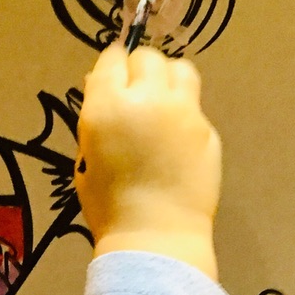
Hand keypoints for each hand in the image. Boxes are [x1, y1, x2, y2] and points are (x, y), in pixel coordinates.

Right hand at [75, 45, 221, 279]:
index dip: (111, 66)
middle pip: (148, 58)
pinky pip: (194, 105)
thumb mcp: (86, 156)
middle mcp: (147, 98)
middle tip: (135, 92)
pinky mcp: (207, 128)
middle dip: (139, 69)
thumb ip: (96, 118)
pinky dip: (182, 112)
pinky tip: (175, 138)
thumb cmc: (109, 204)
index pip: (112, 59)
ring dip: (167, 78)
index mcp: (107, 106)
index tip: (111, 77)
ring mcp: (183, 111)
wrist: (155, 236)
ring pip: (180, 69)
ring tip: (161, 101)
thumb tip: (104, 90)